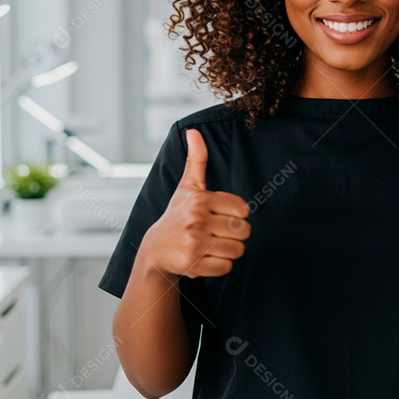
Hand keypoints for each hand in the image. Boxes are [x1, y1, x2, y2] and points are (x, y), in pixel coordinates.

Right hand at [142, 128, 251, 277]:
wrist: (155, 249)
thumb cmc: (178, 214)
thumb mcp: (188, 186)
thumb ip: (196, 159)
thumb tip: (193, 130)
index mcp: (200, 199)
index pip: (243, 210)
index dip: (236, 215)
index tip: (220, 216)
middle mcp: (195, 220)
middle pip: (244, 231)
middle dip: (234, 234)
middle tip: (216, 233)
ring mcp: (193, 243)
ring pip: (238, 250)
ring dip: (228, 251)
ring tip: (211, 245)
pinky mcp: (192, 265)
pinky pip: (227, 267)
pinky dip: (220, 265)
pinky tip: (205, 258)